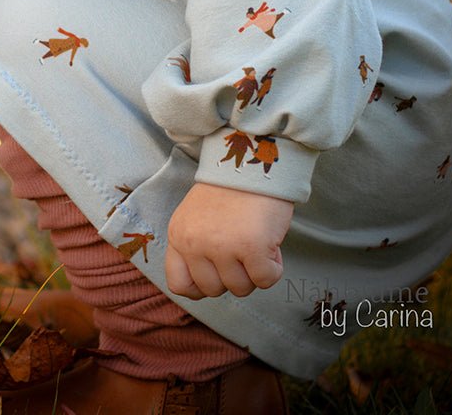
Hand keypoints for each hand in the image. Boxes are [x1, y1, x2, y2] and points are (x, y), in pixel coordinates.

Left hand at [165, 182, 292, 299]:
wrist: (253, 161)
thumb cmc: (229, 190)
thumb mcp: (196, 217)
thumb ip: (195, 246)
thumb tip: (206, 281)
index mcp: (179, 234)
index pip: (179, 283)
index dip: (201, 286)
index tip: (217, 273)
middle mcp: (195, 243)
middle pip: (213, 290)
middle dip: (232, 275)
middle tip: (241, 250)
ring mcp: (222, 246)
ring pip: (240, 288)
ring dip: (253, 270)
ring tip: (255, 240)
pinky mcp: (251, 247)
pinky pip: (265, 280)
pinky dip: (273, 267)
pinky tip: (269, 243)